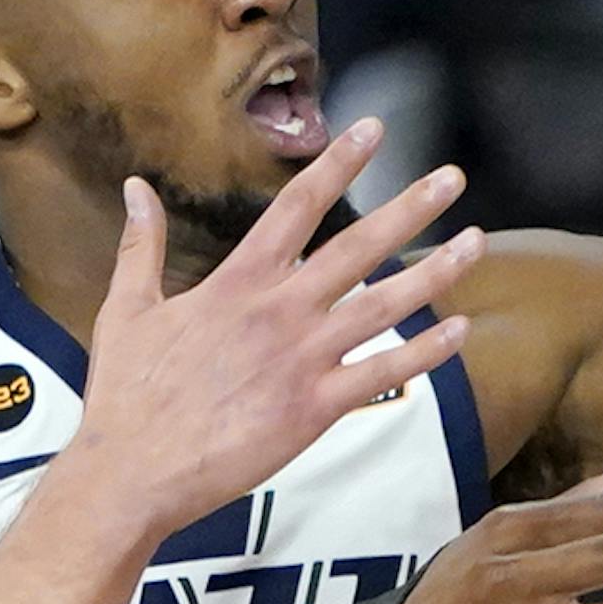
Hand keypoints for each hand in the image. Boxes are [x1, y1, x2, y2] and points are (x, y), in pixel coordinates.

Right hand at [66, 119, 483, 544]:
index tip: (373, 131)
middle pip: (357, 246)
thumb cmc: (127, 396)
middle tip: (452, 177)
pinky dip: (425, 354)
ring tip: (475, 242)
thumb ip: (141, 246)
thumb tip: (136, 188)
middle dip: (409, 208)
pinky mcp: (314, 408)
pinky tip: (460, 331)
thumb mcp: (127, 309)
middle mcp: (278, 311)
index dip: (338, 164)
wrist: (132, 471)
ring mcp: (301, 359)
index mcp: (237, 282)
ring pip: (383, 306)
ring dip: (435, 272)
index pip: (297, 205)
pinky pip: (383, 375)